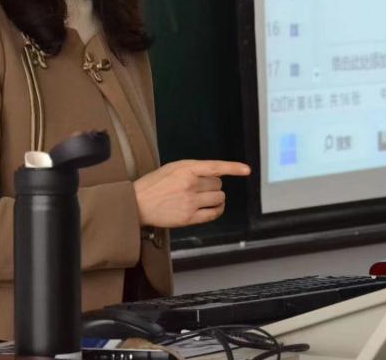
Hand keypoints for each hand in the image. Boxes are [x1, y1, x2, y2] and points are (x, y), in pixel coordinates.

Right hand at [133, 160, 250, 227]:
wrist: (137, 204)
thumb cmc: (154, 184)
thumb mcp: (172, 168)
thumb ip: (194, 169)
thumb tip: (215, 174)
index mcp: (185, 169)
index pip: (215, 167)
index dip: (233, 168)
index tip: (247, 170)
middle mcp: (189, 185)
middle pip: (218, 185)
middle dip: (213, 186)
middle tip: (201, 188)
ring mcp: (190, 202)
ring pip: (219, 199)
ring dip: (216, 198)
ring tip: (205, 198)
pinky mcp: (189, 218)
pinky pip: (213, 214)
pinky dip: (217, 210)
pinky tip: (213, 208)